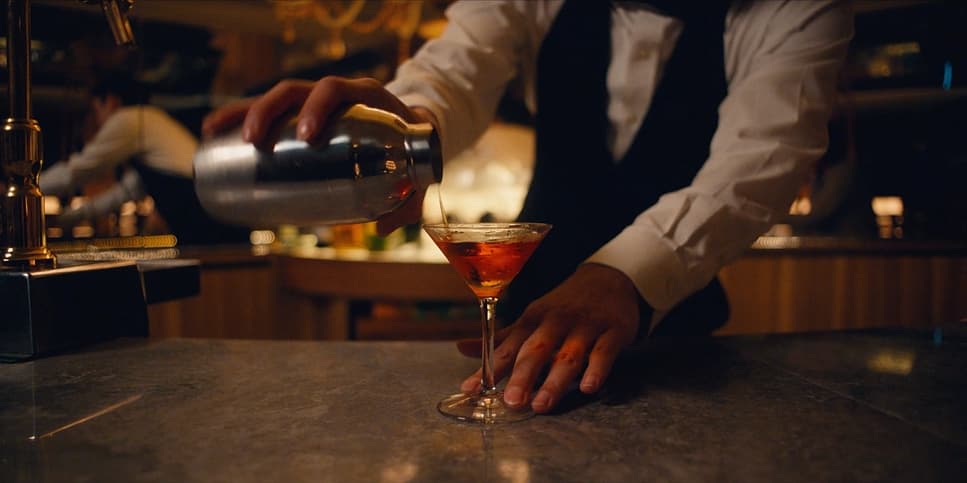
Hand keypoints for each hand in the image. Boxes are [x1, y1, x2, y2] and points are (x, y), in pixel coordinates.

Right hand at [200, 76, 437, 233]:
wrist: (409, 131)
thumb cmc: (409, 152)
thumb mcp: (414, 174)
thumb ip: (408, 200)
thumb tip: (383, 227)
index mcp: (365, 96)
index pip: (335, 89)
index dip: (317, 107)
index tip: (305, 137)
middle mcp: (336, 92)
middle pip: (295, 90)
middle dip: (270, 112)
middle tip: (257, 142)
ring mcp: (314, 101)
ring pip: (274, 97)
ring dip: (244, 112)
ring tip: (218, 133)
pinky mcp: (299, 113)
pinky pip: (266, 109)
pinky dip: (238, 116)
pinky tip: (214, 132)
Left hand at [456, 263, 644, 412]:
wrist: (609, 279)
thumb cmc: (563, 307)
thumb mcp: (532, 317)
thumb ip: (502, 339)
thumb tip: (461, 348)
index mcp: (533, 319)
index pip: (508, 346)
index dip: (489, 368)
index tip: (471, 389)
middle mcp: (556, 321)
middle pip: (536, 350)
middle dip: (522, 376)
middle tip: (512, 401)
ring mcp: (585, 326)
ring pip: (568, 355)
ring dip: (555, 381)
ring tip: (542, 405)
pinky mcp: (613, 331)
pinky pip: (604, 352)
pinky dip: (597, 369)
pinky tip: (588, 388)